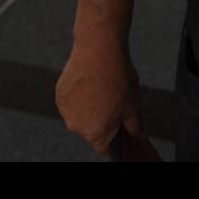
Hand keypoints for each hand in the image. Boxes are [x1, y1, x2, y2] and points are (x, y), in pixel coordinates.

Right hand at [56, 34, 144, 156]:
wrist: (98, 50)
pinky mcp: (60, 94)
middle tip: (116, 102)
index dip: (115, 142)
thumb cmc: (117, 77)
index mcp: (95, 132)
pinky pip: (72, 101)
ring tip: (104, 89)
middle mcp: (76, 126)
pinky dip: (81, 95)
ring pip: (81, 115)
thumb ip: (135, 125)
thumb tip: (139, 135)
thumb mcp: (133, 104)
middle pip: (93, 130)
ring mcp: (66, 110)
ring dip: (91, 107)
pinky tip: (92, 82)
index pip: (105, 148)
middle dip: (104, 120)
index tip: (121, 134)